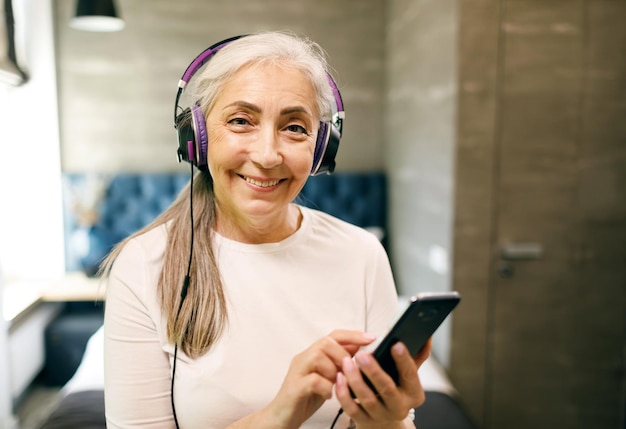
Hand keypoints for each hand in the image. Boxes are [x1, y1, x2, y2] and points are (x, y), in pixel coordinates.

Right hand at [261, 330, 375, 428]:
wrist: (282, 417)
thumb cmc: (306, 398)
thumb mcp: (326, 379)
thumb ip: (338, 365)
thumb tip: (360, 351)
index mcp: (312, 354)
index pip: (333, 336)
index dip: (353, 335)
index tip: (371, 338)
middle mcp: (303, 358)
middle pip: (326, 343)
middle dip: (343, 356)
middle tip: (349, 372)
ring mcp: (297, 371)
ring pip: (319, 357)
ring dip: (334, 371)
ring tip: (337, 384)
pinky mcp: (294, 388)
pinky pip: (313, 380)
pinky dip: (326, 387)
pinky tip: (329, 395)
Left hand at [334, 338, 431, 427]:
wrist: (385, 419)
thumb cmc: (396, 388)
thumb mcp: (408, 375)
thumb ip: (418, 354)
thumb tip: (427, 334)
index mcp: (414, 394)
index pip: (410, 375)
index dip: (403, 360)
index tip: (395, 344)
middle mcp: (400, 407)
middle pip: (387, 389)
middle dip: (374, 371)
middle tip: (362, 354)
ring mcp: (381, 416)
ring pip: (368, 399)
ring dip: (356, 380)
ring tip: (346, 362)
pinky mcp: (364, 420)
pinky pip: (351, 409)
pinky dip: (344, 393)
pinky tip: (339, 377)